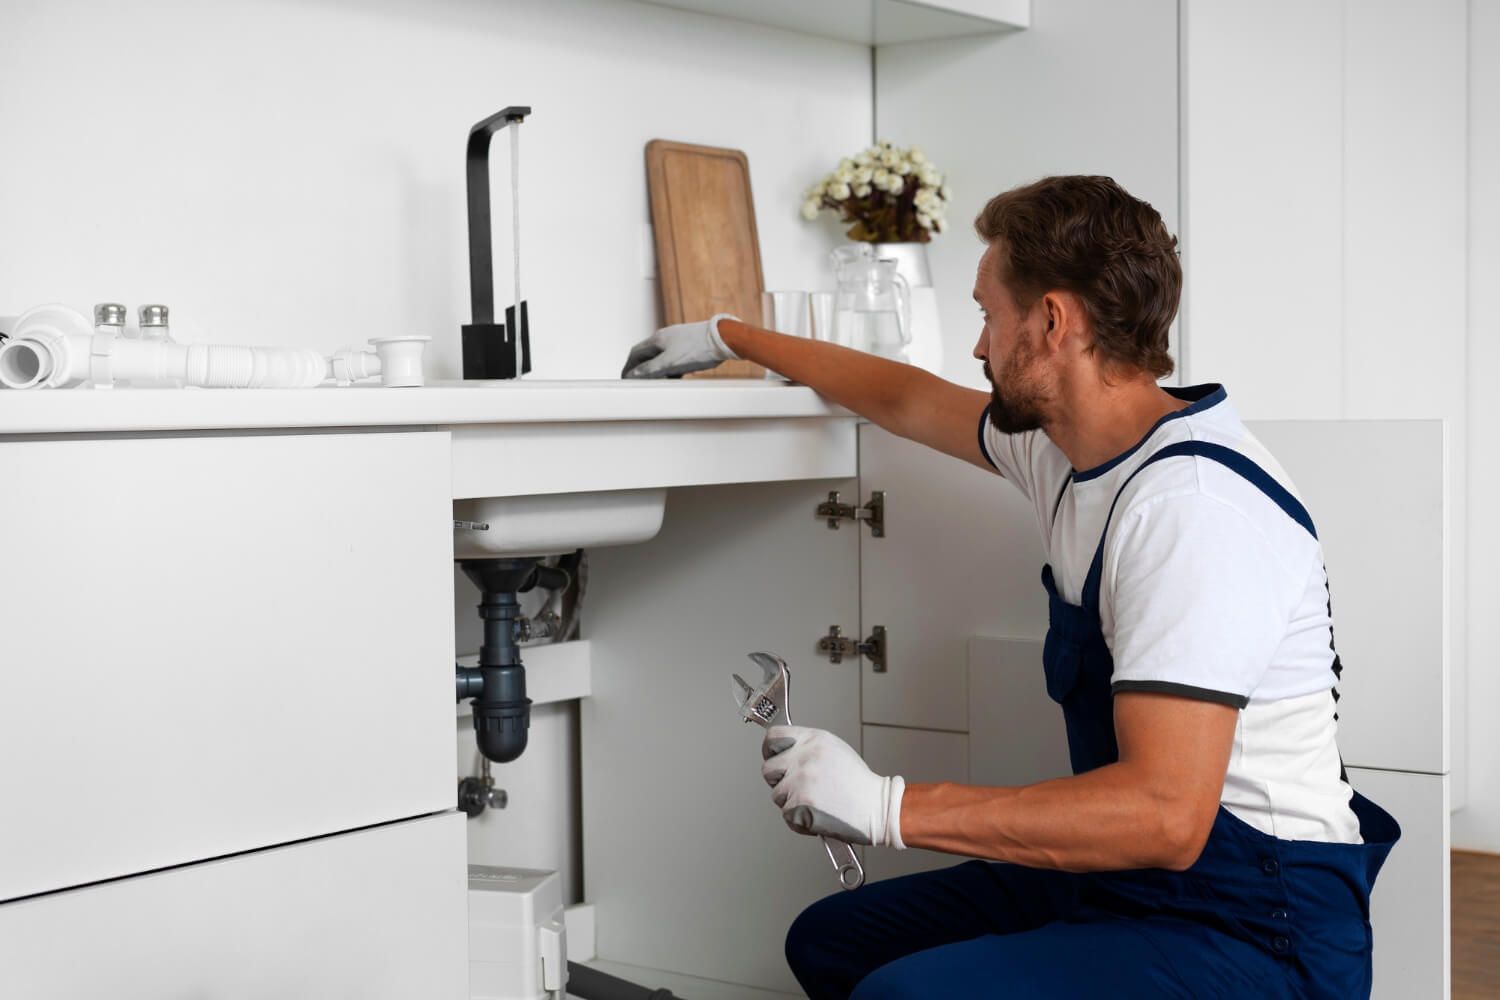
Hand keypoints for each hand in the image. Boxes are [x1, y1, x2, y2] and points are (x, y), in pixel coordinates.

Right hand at [621, 314, 737, 377]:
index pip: (635, 353)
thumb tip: (633, 375)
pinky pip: (674, 358)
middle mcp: (666, 337)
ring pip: (662, 358)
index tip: (625, 379)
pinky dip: (671, 369)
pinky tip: (677, 377)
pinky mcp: (690, 345)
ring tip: (660, 383)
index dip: (628, 367)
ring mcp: (678, 340)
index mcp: (658, 339)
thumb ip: (650, 370)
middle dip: (642, 370)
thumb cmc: (699, 348)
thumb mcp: (670, 363)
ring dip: (658, 371)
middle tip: (640, 383)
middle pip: (647, 355)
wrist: (724, 339)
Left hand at [761, 725, 904, 847]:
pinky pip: (786, 815)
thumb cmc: (858, 782)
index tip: (773, 757)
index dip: (770, 750)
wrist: (877, 808)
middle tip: (799, 787)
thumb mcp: (834, 749)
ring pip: (777, 795)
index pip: (773, 736)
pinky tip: (817, 814)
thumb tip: (783, 752)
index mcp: (813, 739)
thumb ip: (807, 747)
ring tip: (816, 801)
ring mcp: (800, 782)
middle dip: (780, 780)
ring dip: (791, 802)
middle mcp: (804, 758)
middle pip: (768, 769)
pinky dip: (798, 820)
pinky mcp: (799, 805)